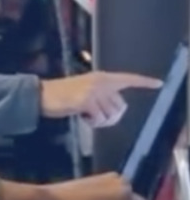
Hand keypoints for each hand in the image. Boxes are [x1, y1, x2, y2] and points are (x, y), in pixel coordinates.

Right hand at [39, 72, 160, 127]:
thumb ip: (101, 95)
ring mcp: (94, 91)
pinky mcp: (86, 101)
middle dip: (111, 116)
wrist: (41, 95)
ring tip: (86, 116)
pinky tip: (82, 117)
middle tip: (95, 117)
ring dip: (100, 121)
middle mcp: (100, 82)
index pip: (127, 78)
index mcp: (101, 77)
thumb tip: (114, 111)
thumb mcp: (84, 90)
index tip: (158, 84)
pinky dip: (92, 122)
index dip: (144, 82)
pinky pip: (99, 118)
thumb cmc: (61, 95)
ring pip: (111, 114)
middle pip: (120, 105)